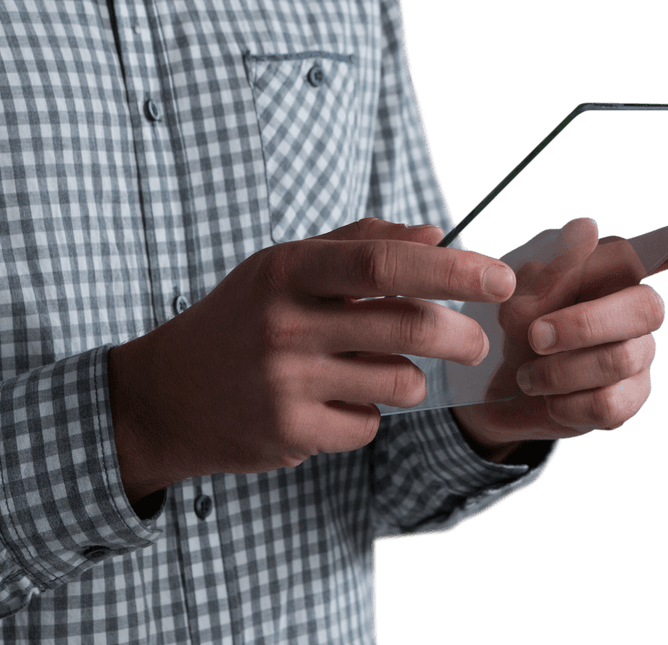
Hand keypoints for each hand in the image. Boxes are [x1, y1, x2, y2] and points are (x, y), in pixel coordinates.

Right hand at [107, 218, 516, 506]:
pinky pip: (368, 426)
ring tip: (384, 370)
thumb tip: (437, 235)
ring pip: (399, 382)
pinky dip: (367, 415)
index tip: (500, 278)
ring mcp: (285, 382)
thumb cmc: (239, 319)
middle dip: (460, 335)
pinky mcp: (289, 433)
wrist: (167, 393)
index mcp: (287, 269)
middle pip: (407, 326)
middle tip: (474, 341)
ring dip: (409, 379)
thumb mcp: (283, 266)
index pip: (383, 263)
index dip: (451, 270)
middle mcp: (284, 322)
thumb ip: (359, 244)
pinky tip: (333, 403)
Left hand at [452, 172, 667, 461]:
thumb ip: (548, 265)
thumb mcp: (510, 290)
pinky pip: (609, 405)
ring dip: (559, 370)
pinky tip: (546, 397)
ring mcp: (640, 352)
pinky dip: (564, 403)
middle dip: (586, 325)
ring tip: (526, 372)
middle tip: (534, 335)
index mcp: (610, 266)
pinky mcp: (631, 397)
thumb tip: (587, 228)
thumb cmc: (508, 320)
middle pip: (647, 308)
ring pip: (621, 360)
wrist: (489, 383)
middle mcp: (636, 303)